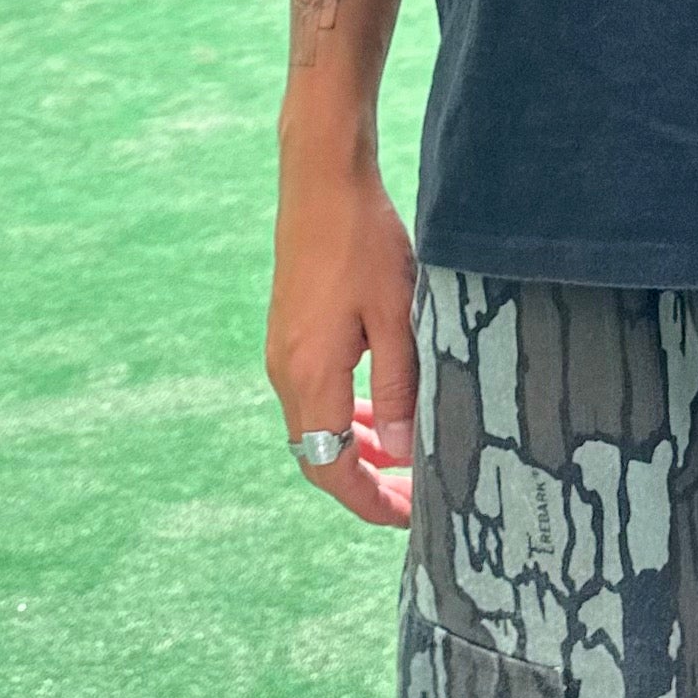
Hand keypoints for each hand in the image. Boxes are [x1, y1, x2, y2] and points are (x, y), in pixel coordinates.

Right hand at [266, 155, 418, 528]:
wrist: (321, 182)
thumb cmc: (363, 242)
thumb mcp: (397, 316)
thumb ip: (399, 388)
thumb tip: (401, 453)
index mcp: (310, 376)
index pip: (331, 468)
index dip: (368, 500)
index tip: (408, 516)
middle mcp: (286, 371)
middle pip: (319, 454)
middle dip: (366, 480)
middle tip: (414, 492)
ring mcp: (282, 350)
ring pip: (317, 423)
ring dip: (357, 446)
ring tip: (403, 455)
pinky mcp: (290, 330)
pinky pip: (314, 392)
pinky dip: (345, 412)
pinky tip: (379, 406)